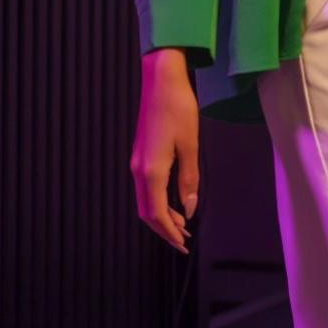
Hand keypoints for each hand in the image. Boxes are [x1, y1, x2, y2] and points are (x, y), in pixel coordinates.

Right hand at [131, 48, 198, 252]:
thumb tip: (189, 210)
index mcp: (150, 171)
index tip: (183, 245)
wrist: (161, 82)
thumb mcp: (190, 145)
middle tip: (184, 240)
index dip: (169, 233)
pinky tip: (174, 202)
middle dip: (164, 229)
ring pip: (145, 201)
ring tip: (183, 225)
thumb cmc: (179, 110)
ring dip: (162, 216)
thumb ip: (189, 179)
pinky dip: (159, 201)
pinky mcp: (140, 156)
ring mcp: (136, 163)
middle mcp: (138, 171)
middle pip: (146, 212)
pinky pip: (146, 188)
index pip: (156, 214)